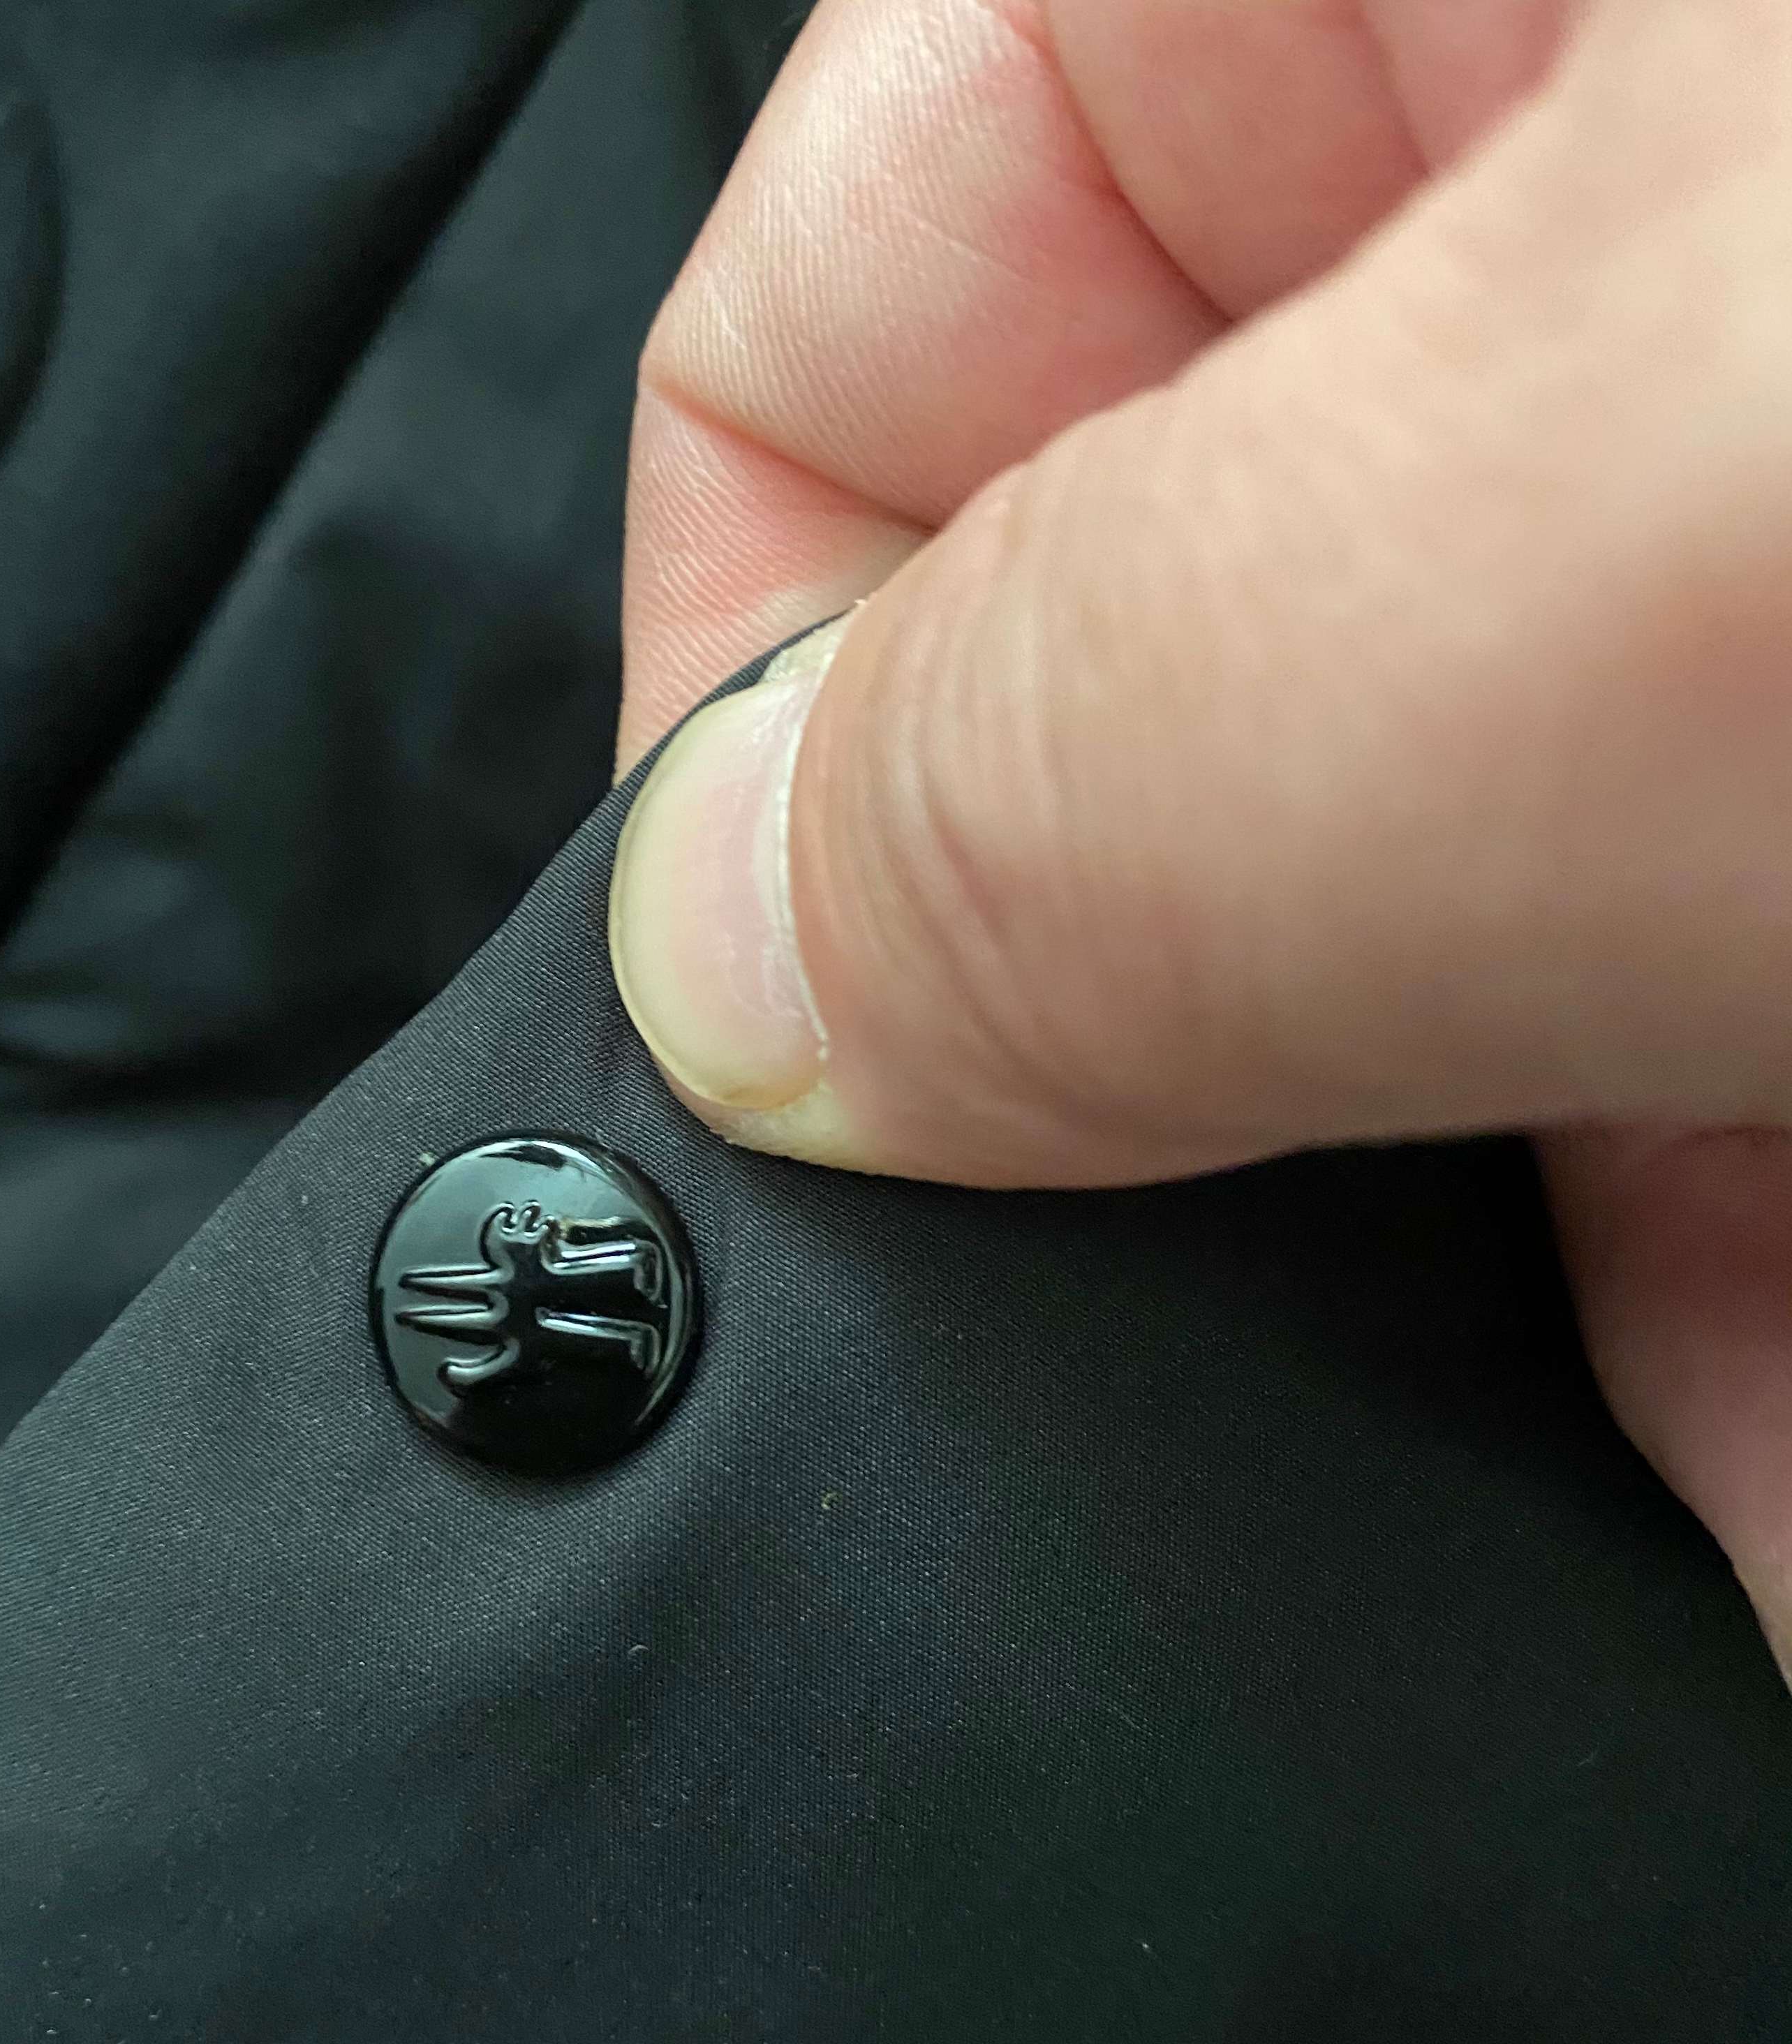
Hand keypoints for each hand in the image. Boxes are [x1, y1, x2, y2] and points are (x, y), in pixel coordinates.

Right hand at [607, 0, 1791, 1678]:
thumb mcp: (1655, 533)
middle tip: (1273, 1374)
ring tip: (1644, 1484)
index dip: (781, 751)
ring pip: (1476, 889)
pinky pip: (1714, 980)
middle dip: (1217, 1077)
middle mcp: (1560, 185)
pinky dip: (1737, 1249)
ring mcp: (1738, 443)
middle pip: (1162, 688)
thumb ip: (1107, 774)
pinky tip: (1773, 1463)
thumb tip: (729, 986)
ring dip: (1539, 1243)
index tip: (855, 1110)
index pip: (833, 343)